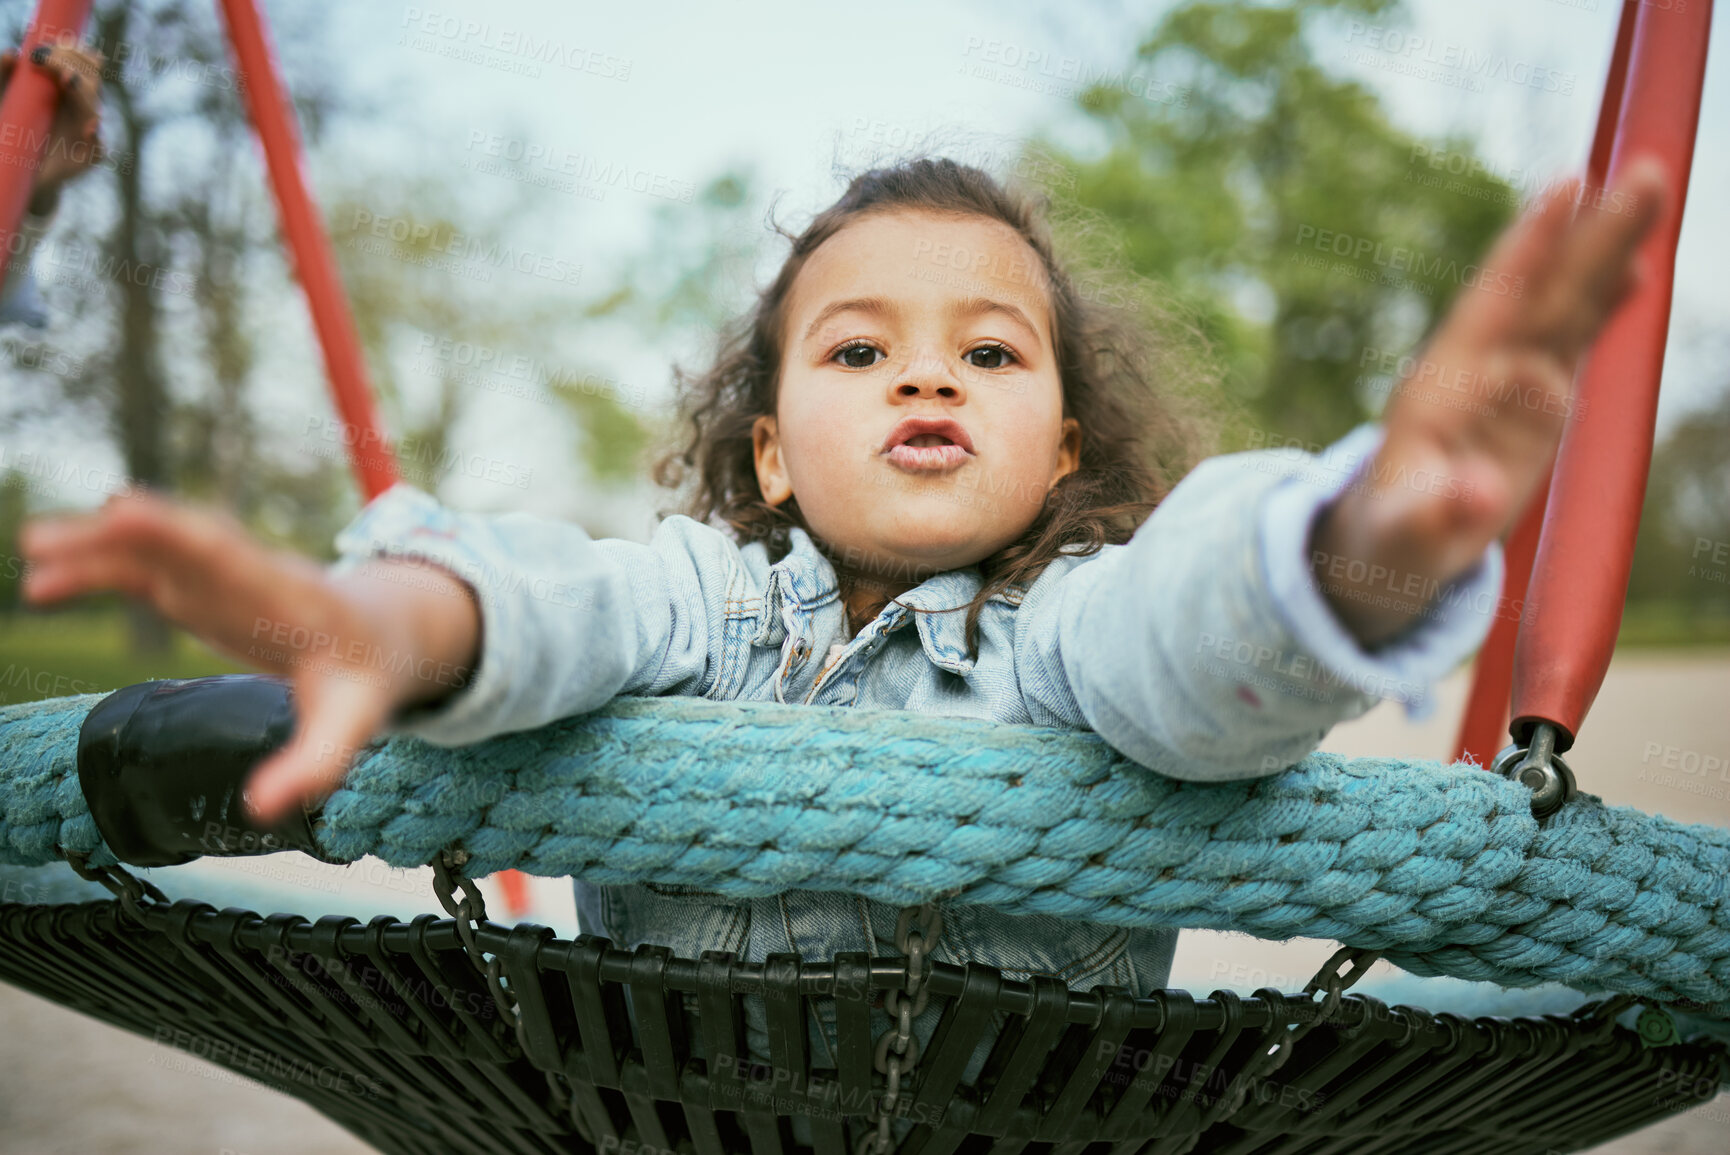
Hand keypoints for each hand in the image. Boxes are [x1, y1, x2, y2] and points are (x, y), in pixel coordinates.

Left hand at [0, 40, 106, 212]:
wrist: (16, 166)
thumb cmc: (11, 129)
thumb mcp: (3, 97)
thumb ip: (5, 75)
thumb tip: (13, 54)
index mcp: (70, 91)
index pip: (85, 63)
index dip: (73, 50)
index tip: (47, 44)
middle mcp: (82, 108)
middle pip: (92, 79)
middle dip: (71, 63)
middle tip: (42, 57)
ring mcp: (88, 132)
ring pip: (93, 107)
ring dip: (81, 91)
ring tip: (66, 78)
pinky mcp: (88, 157)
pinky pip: (98, 146)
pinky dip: (94, 136)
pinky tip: (88, 127)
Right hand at [19, 490, 476, 823]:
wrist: (379, 640)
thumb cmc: (364, 683)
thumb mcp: (352, 728)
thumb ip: (314, 766)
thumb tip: (261, 809)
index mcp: (296, 599)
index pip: (236, 562)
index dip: (181, 536)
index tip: (127, 512)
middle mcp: (254, 575)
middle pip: (188, 542)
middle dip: (127, 533)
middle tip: (50, 537)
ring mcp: (222, 577)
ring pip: (157, 550)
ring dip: (97, 547)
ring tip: (33, 550)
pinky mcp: (200, 589)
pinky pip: (143, 570)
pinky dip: (98, 570)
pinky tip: (44, 581)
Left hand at [1312, 157, 1669, 645]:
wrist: (1391, 545)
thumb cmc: (1390, 540)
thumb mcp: (1404, 538)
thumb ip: (1435, 515)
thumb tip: (1477, 497)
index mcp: (1442, 388)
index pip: (1493, 303)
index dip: (1528, 247)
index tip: (1566, 186)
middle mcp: (1479, 370)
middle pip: (1543, 291)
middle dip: (1590, 233)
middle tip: (1644, 170)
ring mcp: (1511, 381)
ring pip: (1567, 304)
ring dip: (1608, 251)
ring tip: (1651, 187)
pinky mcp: (1537, 402)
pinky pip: (1576, 341)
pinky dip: (1605, 305)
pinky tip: (1637, 267)